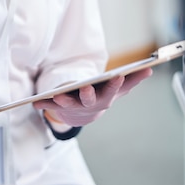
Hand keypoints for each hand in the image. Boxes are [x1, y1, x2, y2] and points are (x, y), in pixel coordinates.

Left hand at [33, 68, 152, 126]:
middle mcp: (91, 104)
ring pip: (70, 105)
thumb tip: (149, 69)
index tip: (119, 75)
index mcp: (106, 97)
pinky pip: (51, 106)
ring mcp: (76, 107)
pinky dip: (43, 104)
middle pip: (91, 100)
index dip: (116, 84)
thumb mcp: (118, 90)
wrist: (83, 116)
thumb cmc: (102, 97)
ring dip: (65, 101)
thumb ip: (132, 80)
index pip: (113, 90)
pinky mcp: (61, 108)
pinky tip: (35, 101)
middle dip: (89, 95)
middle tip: (87, 88)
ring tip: (59, 95)